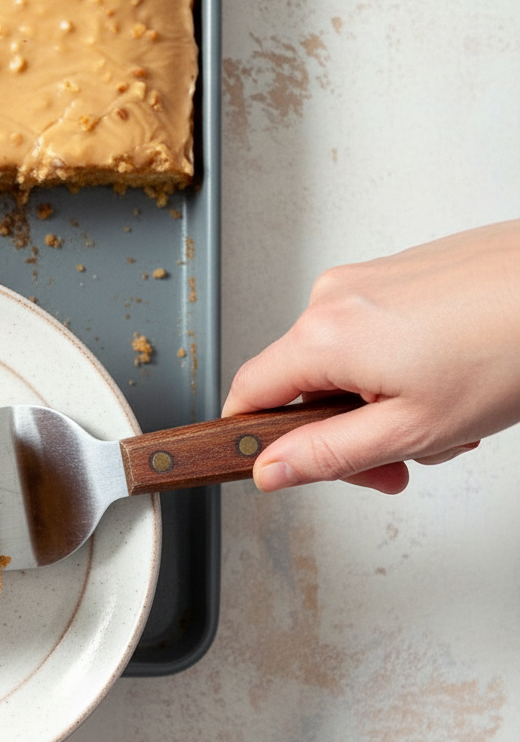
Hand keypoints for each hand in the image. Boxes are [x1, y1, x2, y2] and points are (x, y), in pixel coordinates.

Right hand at [222, 219, 519, 492]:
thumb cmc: (510, 347)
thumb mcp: (413, 429)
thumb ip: (328, 455)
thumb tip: (270, 468)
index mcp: (324, 335)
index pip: (248, 393)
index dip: (258, 438)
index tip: (283, 465)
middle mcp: (333, 298)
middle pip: (303, 384)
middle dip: (343, 434)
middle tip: (397, 464)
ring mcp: (367, 280)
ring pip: (344, 363)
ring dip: (380, 403)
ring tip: (443, 416)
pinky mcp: (399, 273)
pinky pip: (373, 333)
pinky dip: (401, 367)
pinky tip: (450, 378)